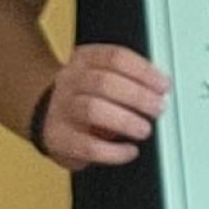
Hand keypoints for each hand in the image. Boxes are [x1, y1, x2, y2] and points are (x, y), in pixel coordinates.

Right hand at [36, 45, 167, 170]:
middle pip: (103, 82)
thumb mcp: (101, 76)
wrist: (44, 115)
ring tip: (144, 129)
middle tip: (158, 108)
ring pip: (92, 109)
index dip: (143, 71)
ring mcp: (62, 109)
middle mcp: (70, 80)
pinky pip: (88, 146)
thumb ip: (128, 79)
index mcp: (84, 60)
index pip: (115, 57)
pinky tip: (129, 151)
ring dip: (125, 120)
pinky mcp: (59, 138)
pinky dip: (114, 151)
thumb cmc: (84, 96)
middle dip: (137, 96)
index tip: (163, 85)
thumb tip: (160, 91)